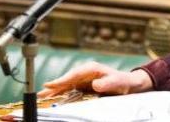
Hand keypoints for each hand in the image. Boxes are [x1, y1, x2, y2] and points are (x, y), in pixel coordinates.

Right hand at [38, 61, 152, 97]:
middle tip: (40, 94)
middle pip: (66, 80)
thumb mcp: (119, 82)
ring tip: (41, 97)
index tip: (50, 84)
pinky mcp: (82, 87)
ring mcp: (83, 80)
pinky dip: (60, 95)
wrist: (130, 85)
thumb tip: (95, 84)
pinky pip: (69, 91)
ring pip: (65, 86)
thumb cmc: (125, 82)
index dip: (61, 80)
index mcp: (92, 69)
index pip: (73, 74)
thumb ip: (108, 82)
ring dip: (54, 91)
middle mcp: (85, 73)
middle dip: (53, 87)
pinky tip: (52, 99)